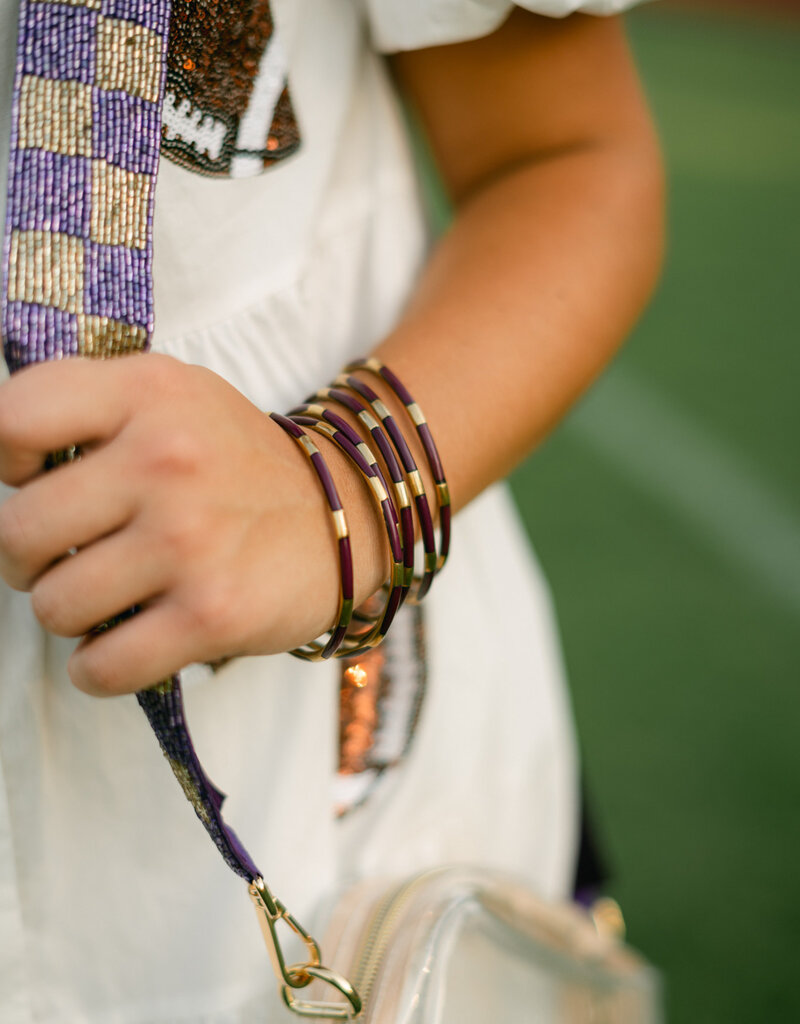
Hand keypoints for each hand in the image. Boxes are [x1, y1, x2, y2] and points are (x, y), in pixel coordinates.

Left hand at [0, 355, 384, 695]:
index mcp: (149, 392)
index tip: (35, 478)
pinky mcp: (212, 613)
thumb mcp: (173, 396)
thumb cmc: (236, 462)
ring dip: (68, 612)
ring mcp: (189, 540)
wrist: (345, 514)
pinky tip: (121, 644)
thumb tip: (3, 469)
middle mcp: (167, 459)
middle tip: (65, 554)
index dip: (4, 460)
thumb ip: (88, 406)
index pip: (12, 420)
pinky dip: (97, 667)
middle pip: (16, 532)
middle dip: (27, 557)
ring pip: (53, 606)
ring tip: (107, 596)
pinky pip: (100, 667)